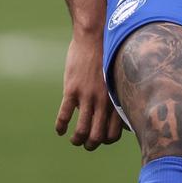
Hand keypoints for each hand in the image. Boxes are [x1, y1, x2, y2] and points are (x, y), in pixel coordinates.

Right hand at [55, 28, 123, 149]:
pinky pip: (64, 116)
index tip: (99, 138)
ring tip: (73, 140)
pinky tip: (60, 129)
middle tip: (85, 144)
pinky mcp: (72, 90)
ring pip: (81, 130)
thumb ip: (117, 97)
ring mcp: (87, 97)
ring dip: (76, 140)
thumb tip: (122, 114)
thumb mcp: (117, 79)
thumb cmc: (108, 57)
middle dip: (90, 145)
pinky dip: (61, 126)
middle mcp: (103, 102)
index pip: (113, 134)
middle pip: (97, 136)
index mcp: (115, 100)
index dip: (105, 140)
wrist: (95, 37)